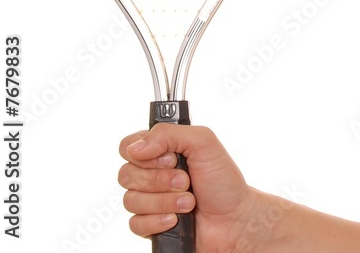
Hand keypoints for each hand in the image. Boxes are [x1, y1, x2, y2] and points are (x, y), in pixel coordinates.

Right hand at [119, 124, 256, 252]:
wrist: (234, 219)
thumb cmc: (223, 180)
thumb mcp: (204, 143)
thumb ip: (169, 134)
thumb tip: (135, 147)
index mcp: (162, 150)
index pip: (128, 146)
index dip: (143, 153)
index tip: (170, 158)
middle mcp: (151, 174)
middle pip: (125, 174)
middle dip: (159, 180)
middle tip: (185, 181)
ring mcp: (149, 200)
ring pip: (130, 200)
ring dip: (164, 201)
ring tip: (188, 202)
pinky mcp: (149, 225)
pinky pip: (135, 223)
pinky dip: (157, 221)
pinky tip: (176, 219)